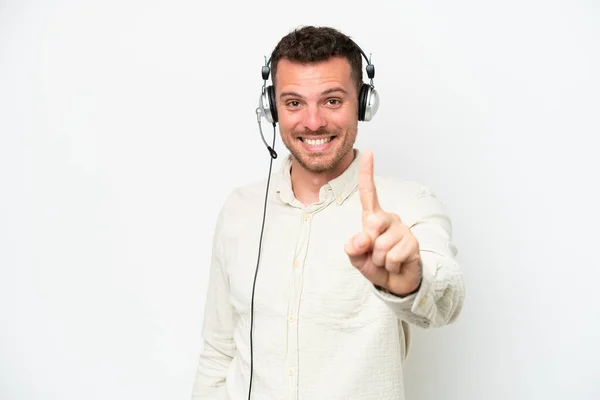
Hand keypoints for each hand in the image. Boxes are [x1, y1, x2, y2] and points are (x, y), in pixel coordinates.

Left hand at [344, 150, 422, 296]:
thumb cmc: (375, 265)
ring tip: (386, 261)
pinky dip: (390, 266)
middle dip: (368, 247)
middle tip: (375, 254)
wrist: (396, 283)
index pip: (369, 192)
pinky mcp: (413, 244)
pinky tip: (396, 265)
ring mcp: (403, 230)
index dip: (367, 172)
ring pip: (381, 246)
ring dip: (379, 260)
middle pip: (371, 225)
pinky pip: (392, 257)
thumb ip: (353, 248)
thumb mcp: (357, 257)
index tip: (368, 151)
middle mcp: (390, 219)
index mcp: (374, 218)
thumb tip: (362, 238)